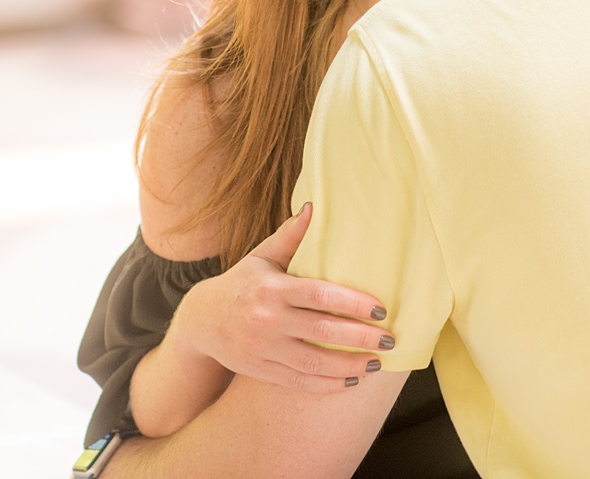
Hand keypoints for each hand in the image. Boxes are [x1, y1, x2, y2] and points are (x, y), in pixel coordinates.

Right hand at [170, 203, 394, 392]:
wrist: (199, 320)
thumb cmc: (241, 283)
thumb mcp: (261, 256)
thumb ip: (290, 235)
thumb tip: (314, 205)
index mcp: (273, 289)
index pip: (320, 296)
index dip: (353, 303)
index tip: (382, 309)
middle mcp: (268, 320)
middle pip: (322, 331)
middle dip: (360, 338)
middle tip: (390, 340)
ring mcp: (263, 348)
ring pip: (312, 362)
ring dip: (348, 366)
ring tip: (377, 365)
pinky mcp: (260, 370)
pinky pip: (297, 381)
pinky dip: (325, 384)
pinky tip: (350, 381)